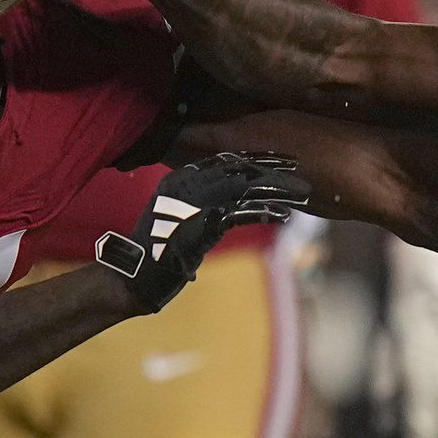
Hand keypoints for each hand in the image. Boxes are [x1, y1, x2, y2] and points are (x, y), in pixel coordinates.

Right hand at [94, 153, 309, 311]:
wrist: (136, 279)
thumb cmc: (158, 257)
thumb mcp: (182, 225)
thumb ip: (204, 213)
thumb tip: (231, 209)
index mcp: (180, 180)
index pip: (224, 160)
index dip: (254, 158)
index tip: (278, 159)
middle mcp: (186, 184)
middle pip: (237, 169)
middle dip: (271, 168)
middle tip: (298, 169)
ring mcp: (193, 202)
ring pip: (243, 189)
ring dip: (276, 191)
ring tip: (301, 194)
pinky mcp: (202, 223)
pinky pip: (240, 214)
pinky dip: (263, 213)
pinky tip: (283, 215)